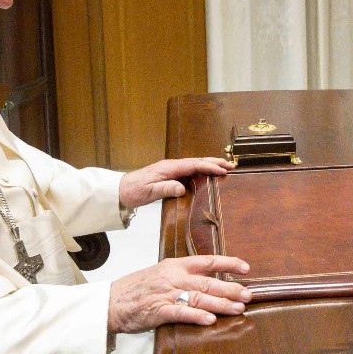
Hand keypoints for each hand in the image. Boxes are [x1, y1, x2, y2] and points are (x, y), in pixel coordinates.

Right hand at [108, 255, 251, 332]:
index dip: (228, 263)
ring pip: (199, 297)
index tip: (246, 268)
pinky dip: (196, 316)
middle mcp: (173, 277)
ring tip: (237, 308)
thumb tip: (209, 279)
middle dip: (230, 288)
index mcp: (175, 265)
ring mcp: (166, 294)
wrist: (111, 302)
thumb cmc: (137, 289)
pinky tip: (210, 320)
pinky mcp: (158, 311)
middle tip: (248, 295)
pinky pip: (181, 313)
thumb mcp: (162, 273)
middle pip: (208, 282)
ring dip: (220, 304)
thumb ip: (184, 275)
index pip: (207, 261)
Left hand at [119, 157, 233, 208]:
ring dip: (210, 165)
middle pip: (197, 161)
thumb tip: (182, 188)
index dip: (209, 167)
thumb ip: (165, 189)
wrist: (121, 190)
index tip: (222, 170)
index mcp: (168, 167)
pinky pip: (190, 171)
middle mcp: (171, 165)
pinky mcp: (170, 175)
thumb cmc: (134, 190)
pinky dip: (202, 170)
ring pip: (195, 165)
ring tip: (225, 168)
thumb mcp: (148, 192)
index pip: (193, 165)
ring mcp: (171, 169)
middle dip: (214, 162)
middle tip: (231, 165)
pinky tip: (208, 174)